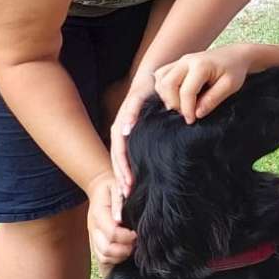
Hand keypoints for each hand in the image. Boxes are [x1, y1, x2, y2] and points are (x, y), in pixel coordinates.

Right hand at [87, 170, 135, 269]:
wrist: (98, 187)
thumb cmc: (112, 186)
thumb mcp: (116, 185)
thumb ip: (118, 202)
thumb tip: (120, 219)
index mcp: (98, 214)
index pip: (112, 233)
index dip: (127, 237)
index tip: (137, 233)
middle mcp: (93, 228)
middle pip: (106, 249)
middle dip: (125, 249)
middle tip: (136, 242)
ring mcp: (93, 237)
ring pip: (103, 257)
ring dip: (120, 256)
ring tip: (131, 247)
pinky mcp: (95, 242)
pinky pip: (101, 258)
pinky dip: (114, 260)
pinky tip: (124, 252)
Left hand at [110, 69, 155, 195]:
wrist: (156, 81)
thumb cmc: (157, 109)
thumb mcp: (154, 133)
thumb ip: (152, 148)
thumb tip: (160, 170)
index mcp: (126, 138)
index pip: (123, 162)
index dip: (124, 179)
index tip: (128, 198)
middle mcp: (122, 128)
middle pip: (118, 155)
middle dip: (121, 176)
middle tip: (126, 194)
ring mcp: (126, 116)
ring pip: (120, 139)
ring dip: (122, 158)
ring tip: (126, 176)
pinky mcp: (132, 100)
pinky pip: (129, 113)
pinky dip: (129, 121)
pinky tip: (128, 131)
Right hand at [153, 44, 252, 123]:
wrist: (235, 55)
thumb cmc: (234, 70)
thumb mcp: (230, 86)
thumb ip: (213, 100)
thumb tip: (197, 114)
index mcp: (201, 65)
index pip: (186, 91)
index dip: (187, 109)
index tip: (191, 120)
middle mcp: (186, 61)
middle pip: (167, 84)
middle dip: (174, 103)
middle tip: (187, 112)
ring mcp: (180, 60)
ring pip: (161, 80)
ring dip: (166, 96)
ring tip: (181, 105)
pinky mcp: (177, 63)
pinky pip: (161, 76)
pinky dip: (164, 88)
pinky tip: (176, 96)